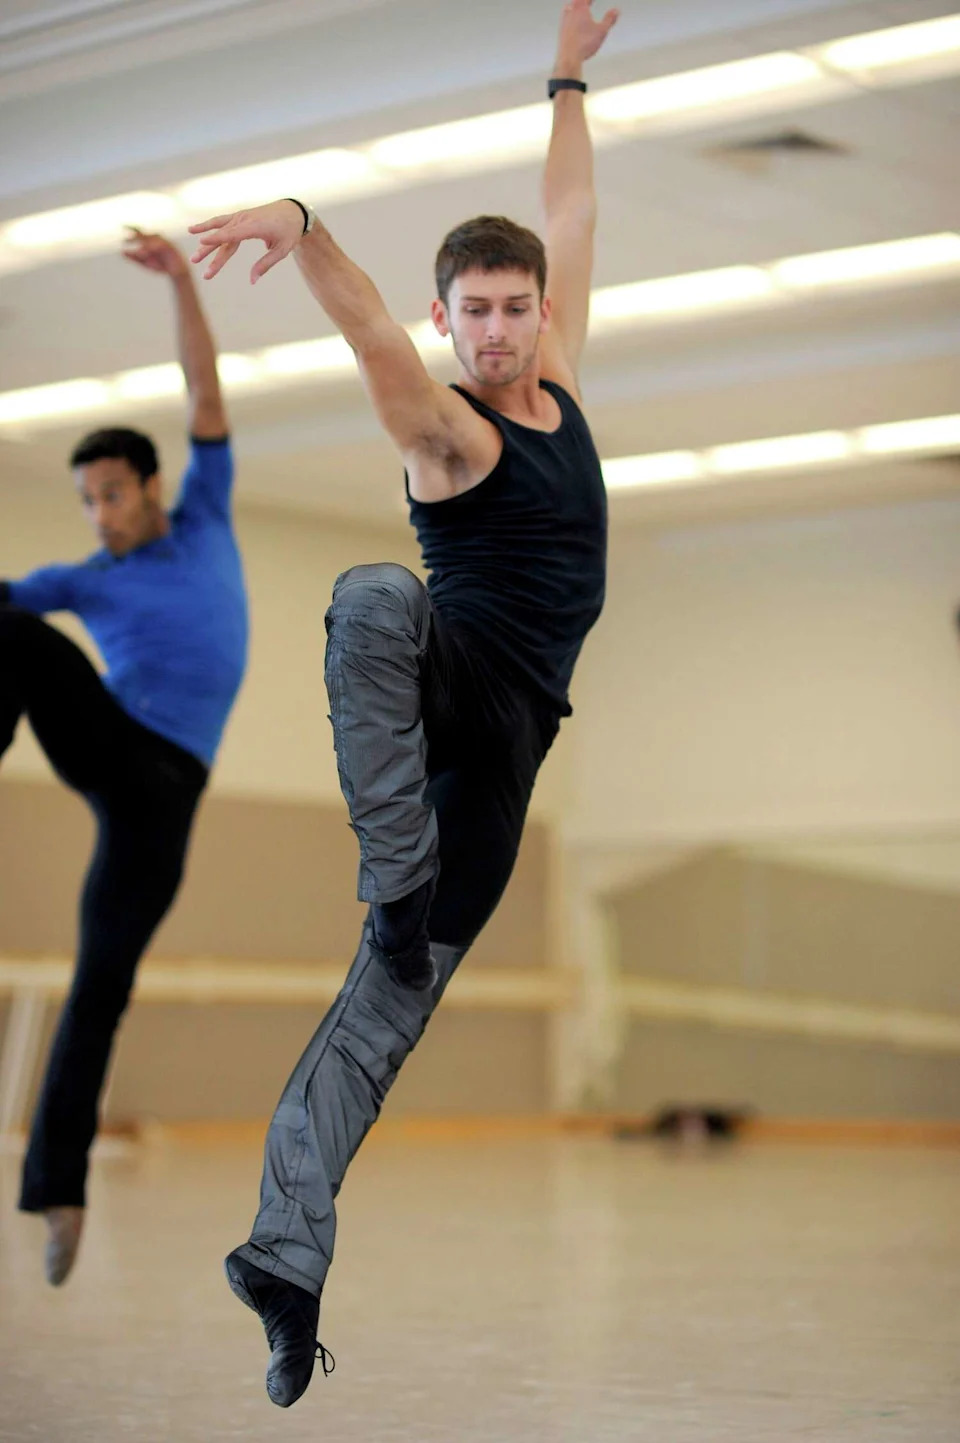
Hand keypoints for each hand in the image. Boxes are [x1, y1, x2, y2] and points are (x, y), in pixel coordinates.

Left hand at [122, 229, 188, 277]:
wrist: (177, 273)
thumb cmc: (161, 266)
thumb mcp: (145, 263)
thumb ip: (134, 257)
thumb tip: (122, 252)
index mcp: (150, 241)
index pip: (141, 233)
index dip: (133, 228)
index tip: (123, 226)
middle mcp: (157, 240)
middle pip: (147, 235)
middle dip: (139, 236)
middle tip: (129, 239)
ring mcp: (164, 242)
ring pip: (154, 240)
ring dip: (146, 244)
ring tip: (139, 253)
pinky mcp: (172, 247)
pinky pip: (163, 244)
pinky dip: (156, 247)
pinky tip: (149, 251)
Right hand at [188, 200, 304, 283]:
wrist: (293, 211)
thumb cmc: (289, 232)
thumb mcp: (282, 250)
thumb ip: (265, 265)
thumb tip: (252, 281)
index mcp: (255, 226)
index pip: (232, 234)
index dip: (217, 238)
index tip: (202, 242)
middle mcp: (245, 219)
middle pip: (223, 236)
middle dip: (208, 250)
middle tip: (196, 262)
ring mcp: (241, 217)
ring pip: (219, 228)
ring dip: (205, 236)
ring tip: (191, 244)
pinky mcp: (239, 217)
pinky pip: (222, 222)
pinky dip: (209, 226)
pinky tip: (196, 230)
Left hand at [555, 0, 618, 68]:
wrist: (569, 56)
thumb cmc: (585, 43)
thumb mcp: (602, 31)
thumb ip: (609, 19)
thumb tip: (616, 11)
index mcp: (581, 9)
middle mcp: (571, 12)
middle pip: (576, 1)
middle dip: (582, 1)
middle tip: (586, 1)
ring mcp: (564, 21)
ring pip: (568, 7)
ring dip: (573, 5)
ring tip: (575, 5)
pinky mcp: (561, 30)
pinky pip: (565, 18)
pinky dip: (569, 15)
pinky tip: (570, 20)